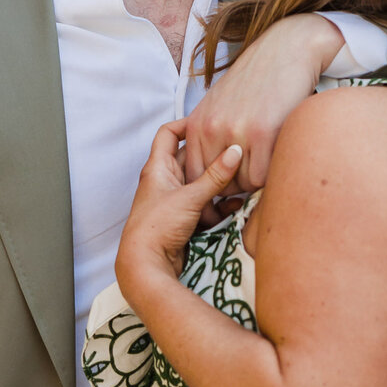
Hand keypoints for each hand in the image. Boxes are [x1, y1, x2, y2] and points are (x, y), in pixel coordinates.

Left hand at [116, 121, 242, 299]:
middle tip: (235, 152)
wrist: (145, 265)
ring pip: (200, 183)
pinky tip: (236, 206)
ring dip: (218, 183)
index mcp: (157, 168)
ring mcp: (174, 200)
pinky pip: (204, 205)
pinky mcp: (183, 219)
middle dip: (211, 157)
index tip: (210, 121)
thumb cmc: (157, 227)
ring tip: (241, 179)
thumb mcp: (189, 197)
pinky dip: (218, 205)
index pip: (168, 133)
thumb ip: (215, 176)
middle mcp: (164, 181)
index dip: (187, 124)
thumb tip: (235, 151)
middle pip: (190, 159)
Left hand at [182, 14, 344, 195]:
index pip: (194, 176)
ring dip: (254, 180)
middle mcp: (211, 129)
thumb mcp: (218, 105)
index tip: (230, 181)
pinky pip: (261, 176)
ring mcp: (236, 131)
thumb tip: (213, 173)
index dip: (213, 185)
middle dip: (235, 186)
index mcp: (196, 124)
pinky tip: (274, 157)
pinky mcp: (262, 133)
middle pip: (218, 184)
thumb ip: (210, 136)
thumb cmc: (253, 81)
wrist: (283, 51)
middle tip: (251, 173)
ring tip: (264, 161)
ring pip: (241, 183)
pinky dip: (268, 175)